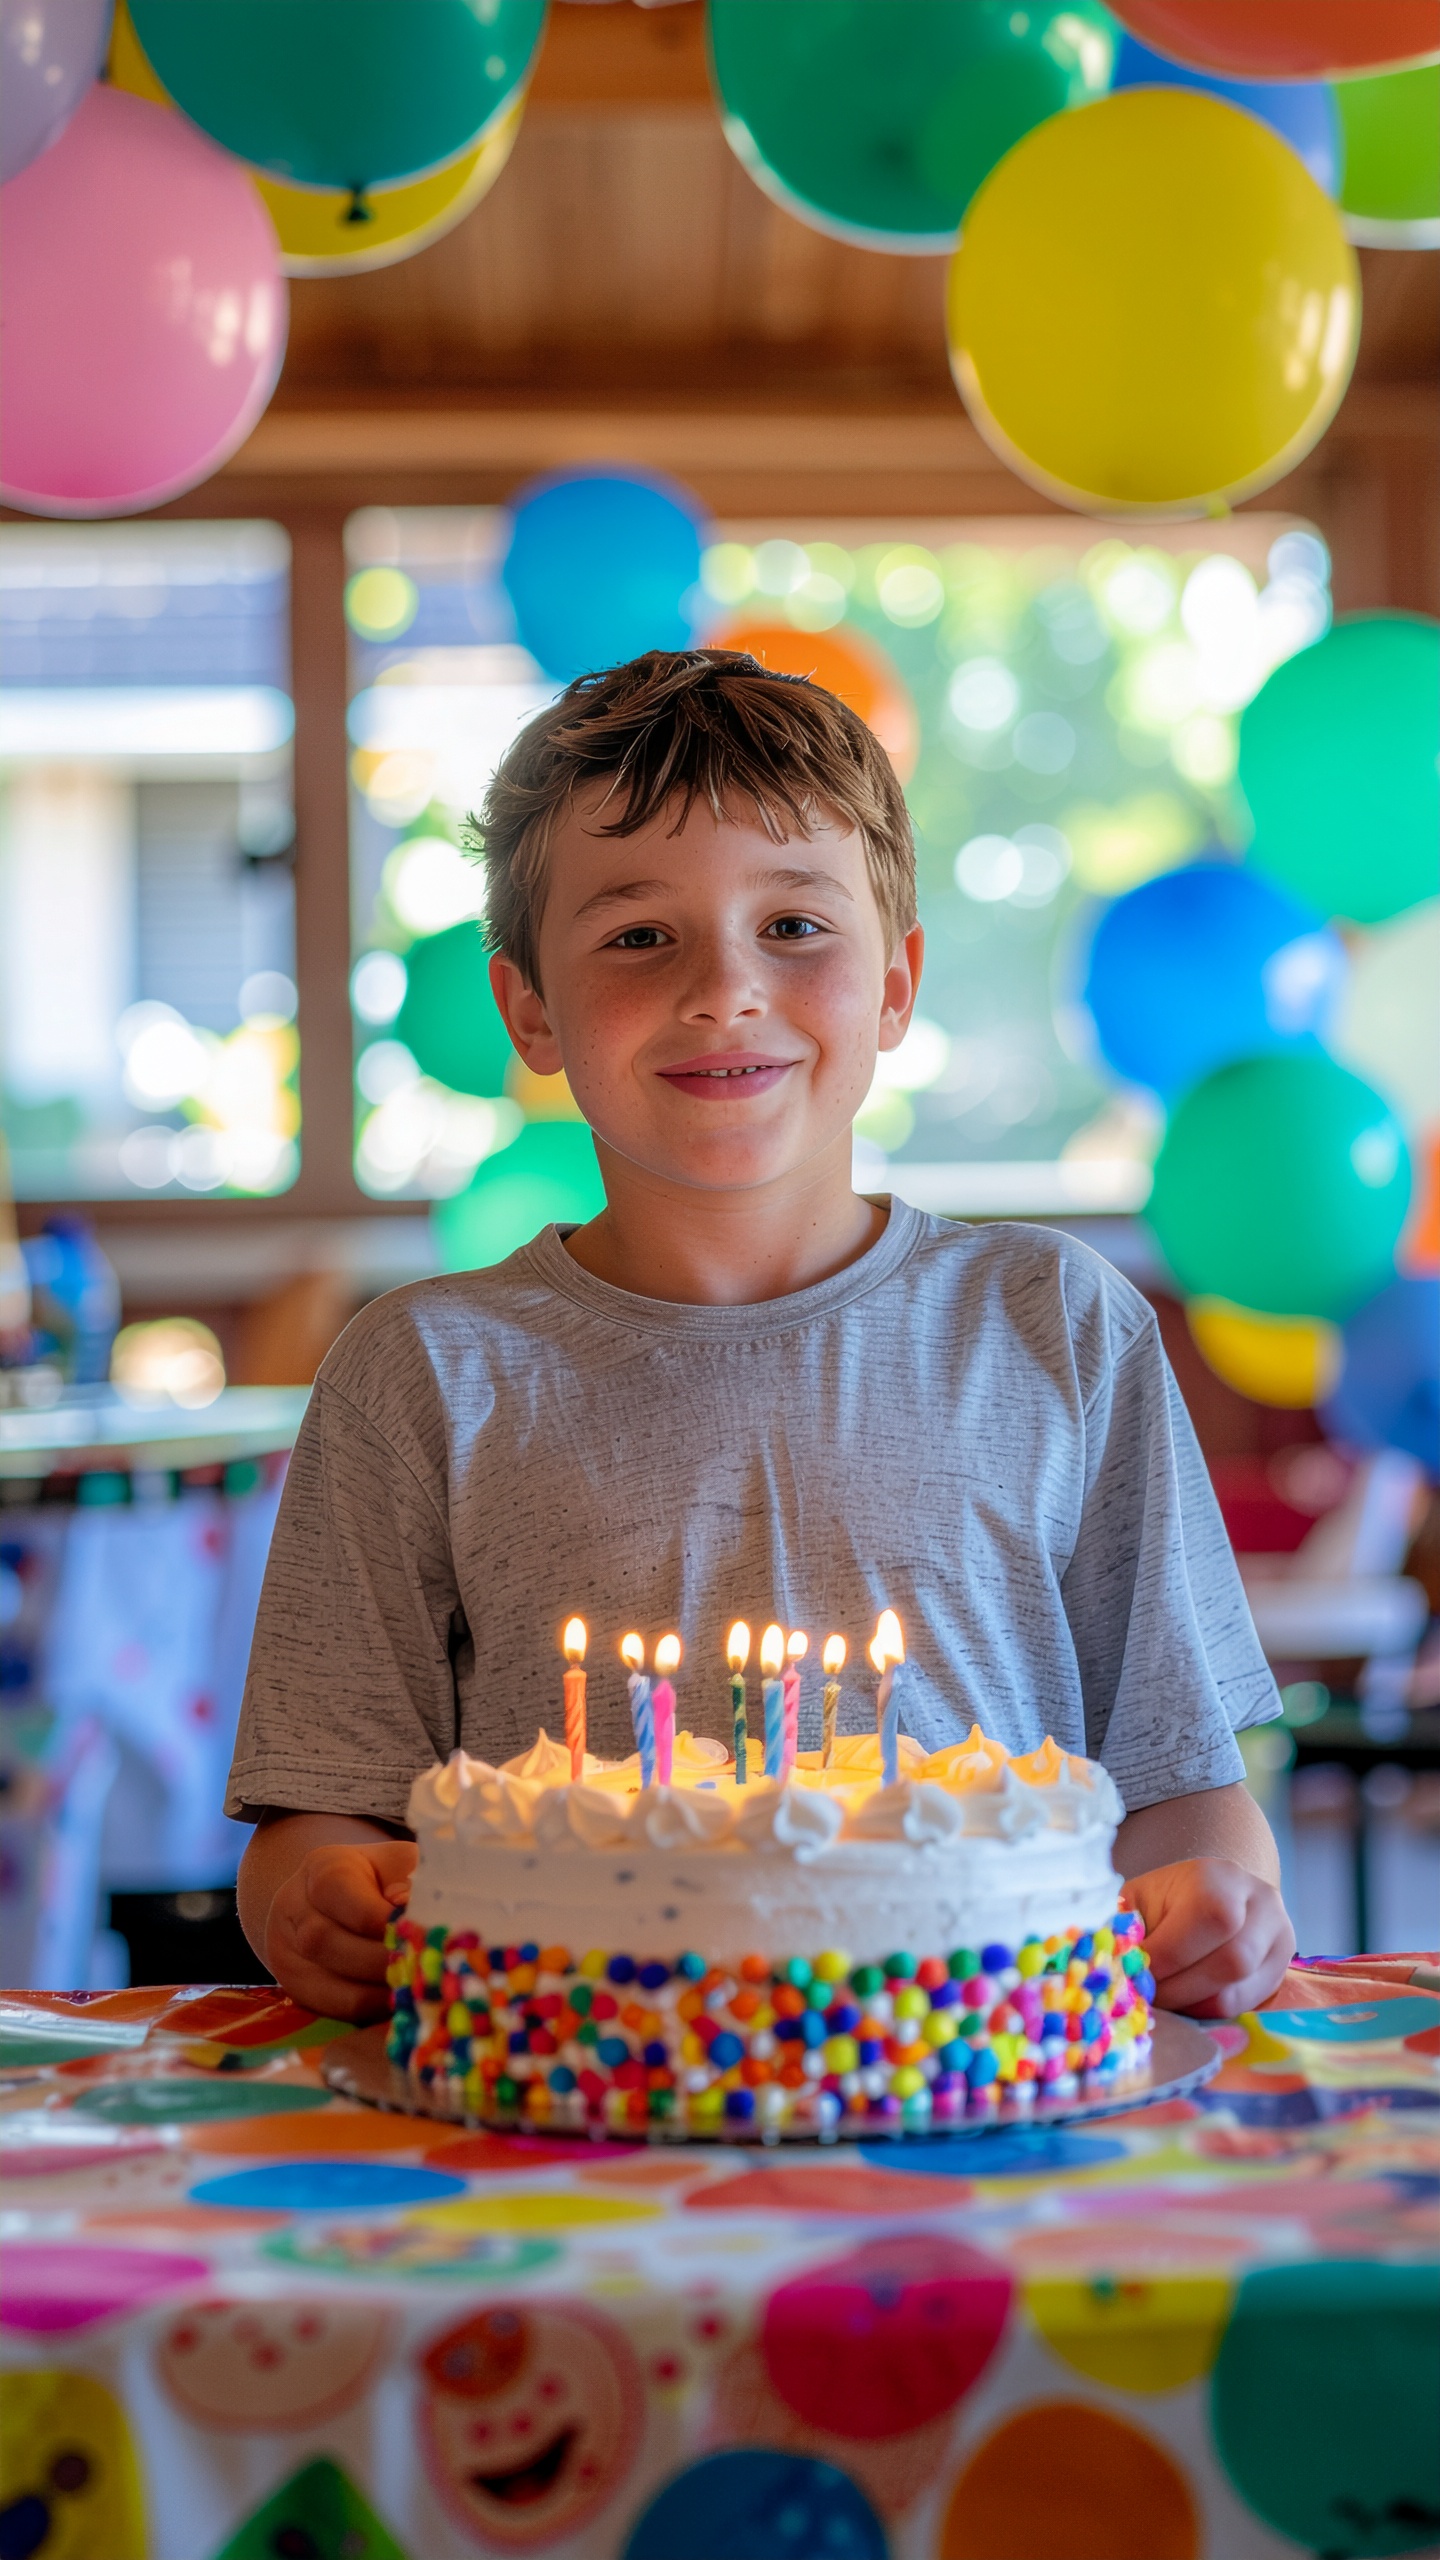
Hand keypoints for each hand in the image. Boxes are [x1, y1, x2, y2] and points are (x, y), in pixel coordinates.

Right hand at [263, 1838, 416, 2023]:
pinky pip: (333, 2010)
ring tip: (414, 1988)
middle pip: (326, 1941)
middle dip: (380, 1961)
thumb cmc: (380, 1879)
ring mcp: (286, 1951)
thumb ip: (408, 1880)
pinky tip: (396, 2001)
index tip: (416, 1933)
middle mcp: (293, 1907)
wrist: (336, 1903)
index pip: (337, 1890)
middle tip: (421, 1968)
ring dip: (378, 1992)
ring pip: (329, 1983)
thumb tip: (405, 1906)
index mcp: (322, 1867)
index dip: (378, 1917)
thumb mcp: (398, 1865)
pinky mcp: (295, 1988)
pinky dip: (370, 2010)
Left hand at [1124, 1857, 1294, 2017]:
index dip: (1167, 1955)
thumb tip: (1112, 1964)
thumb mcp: (1142, 1900)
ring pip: (1237, 1991)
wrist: (1212, 1896)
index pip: (1209, 1919)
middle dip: (1179, 1987)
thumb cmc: (1167, 1900)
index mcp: (1224, 1877)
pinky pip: (1243, 2007)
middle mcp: (1263, 1905)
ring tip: (1164, 1997)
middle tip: (1147, 1993)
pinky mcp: (1280, 1973)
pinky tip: (1185, 2001)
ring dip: (1191, 2004)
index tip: (1133, 1972)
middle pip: (1232, 1961)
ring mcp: (1280, 1941)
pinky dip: (1207, 2012)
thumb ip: (1127, 1928)